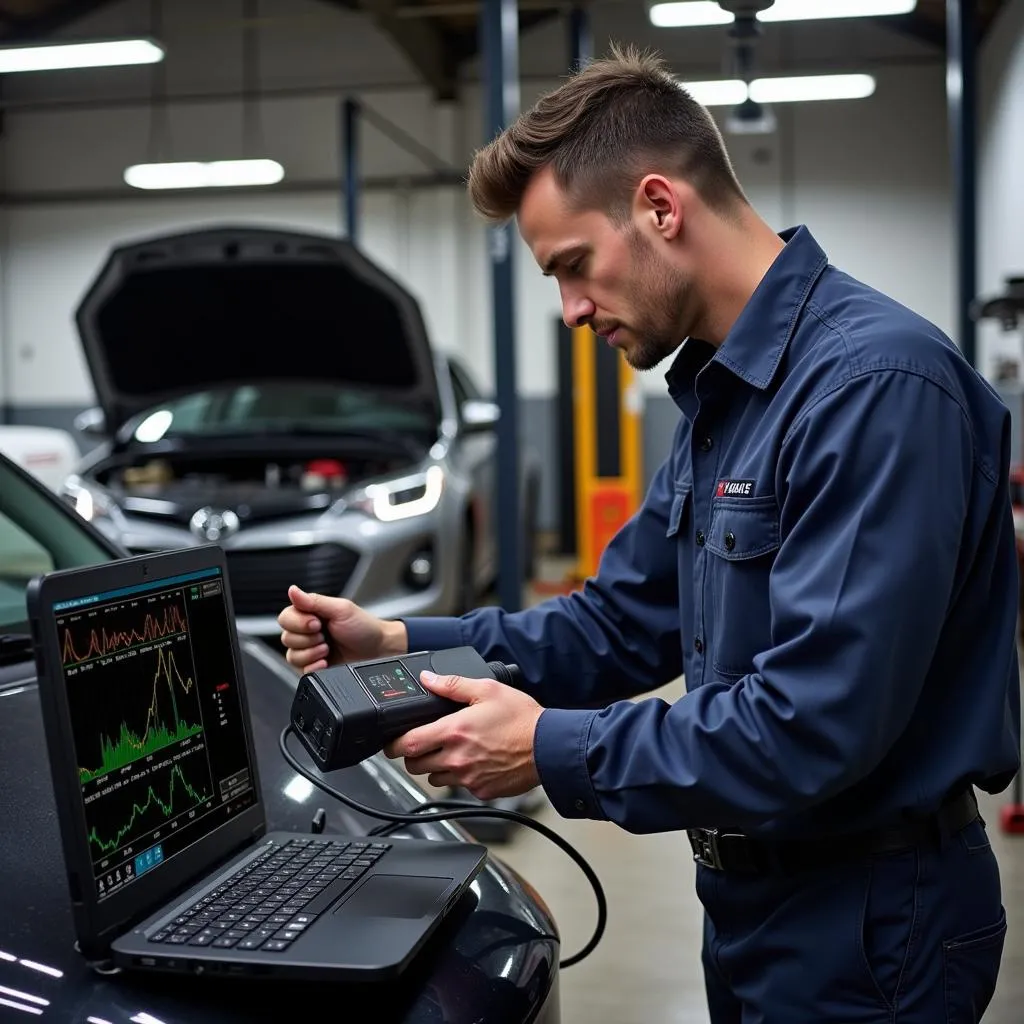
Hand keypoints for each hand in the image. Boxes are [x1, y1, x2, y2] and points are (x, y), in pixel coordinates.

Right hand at [277, 585, 406, 672]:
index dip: (298, 623)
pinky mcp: (315, 667)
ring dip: (311, 653)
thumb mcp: (341, 610)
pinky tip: (326, 661)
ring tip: (328, 649)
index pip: (285, 618)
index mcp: (311, 614)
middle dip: (308, 639)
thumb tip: (292, 590)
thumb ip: (314, 601)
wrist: (380, 650)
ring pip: (291, 655)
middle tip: (325, 636)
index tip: (317, 623)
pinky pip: (301, 671)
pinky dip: (313, 666)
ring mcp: (311, 651)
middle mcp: (308, 632)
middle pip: (286, 638)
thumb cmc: (365, 627)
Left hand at [384, 672, 543, 799]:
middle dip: (415, 754)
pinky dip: (461, 777)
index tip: (394, 741)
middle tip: (425, 743)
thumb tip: (428, 679)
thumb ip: (452, 685)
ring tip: (452, 751)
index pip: (407, 745)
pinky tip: (475, 762)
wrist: (549, 747)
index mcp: (453, 731)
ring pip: (435, 779)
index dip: (394, 744)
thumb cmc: (521, 719)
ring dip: (436, 767)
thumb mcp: (487, 690)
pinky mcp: (480, 791)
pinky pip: (459, 787)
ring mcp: (468, 778)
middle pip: (415, 765)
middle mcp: (456, 758)